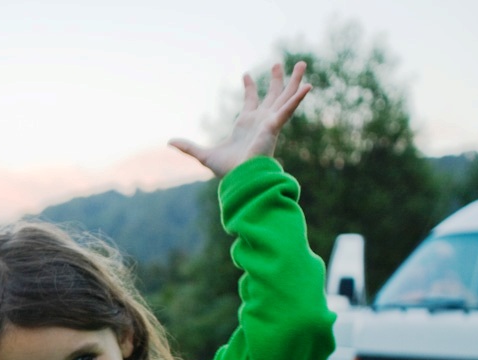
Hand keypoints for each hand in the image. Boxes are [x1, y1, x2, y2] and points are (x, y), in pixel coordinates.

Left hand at [169, 61, 309, 177]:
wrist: (240, 178)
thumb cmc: (227, 170)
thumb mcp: (203, 155)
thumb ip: (188, 146)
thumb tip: (169, 142)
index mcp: (247, 125)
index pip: (251, 101)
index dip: (250, 87)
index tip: (246, 74)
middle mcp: (261, 121)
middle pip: (272, 95)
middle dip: (276, 80)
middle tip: (278, 63)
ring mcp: (270, 122)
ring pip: (285, 97)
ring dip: (293, 81)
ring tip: (301, 63)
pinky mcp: (274, 126)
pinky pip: (288, 109)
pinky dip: (298, 98)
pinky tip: (308, 86)